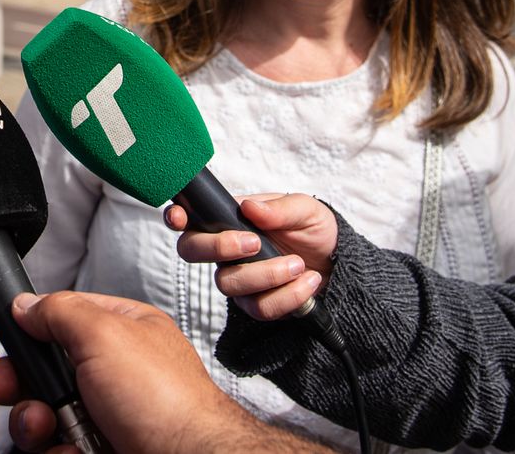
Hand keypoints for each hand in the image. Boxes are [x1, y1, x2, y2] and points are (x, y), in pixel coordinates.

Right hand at [0, 291, 320, 453]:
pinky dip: (57, 451)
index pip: (63, 319)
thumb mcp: (105, 334)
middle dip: (16, 381)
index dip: (28, 327)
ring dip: (32, 422)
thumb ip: (59, 311)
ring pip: (45, 415)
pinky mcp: (100, 449)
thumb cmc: (164, 399)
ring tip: (43, 427)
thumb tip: (25, 304)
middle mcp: (113, 374)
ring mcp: (107, 416)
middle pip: (45, 371)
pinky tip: (71, 450)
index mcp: (120, 332)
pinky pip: (58, 447)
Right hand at [167, 194, 336, 321]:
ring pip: (227, 284)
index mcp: (230, 220)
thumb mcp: (305, 210)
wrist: (338, 264)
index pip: (191, 218)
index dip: (176, 217)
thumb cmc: (315, 231)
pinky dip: (288, 295)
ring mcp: (238, 279)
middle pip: (191, 252)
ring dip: (267, 274)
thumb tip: (250, 208)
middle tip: (255, 243)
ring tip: (299, 264)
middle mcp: (226, 250)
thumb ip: (279, 208)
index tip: (179, 217)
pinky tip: (307, 281)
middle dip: (218, 248)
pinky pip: (259, 307)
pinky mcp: (256, 304)